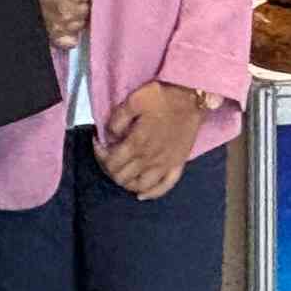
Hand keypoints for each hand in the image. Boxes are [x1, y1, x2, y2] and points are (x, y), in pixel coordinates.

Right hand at [25, 0, 94, 50]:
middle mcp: (68, 13)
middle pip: (88, 9)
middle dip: (81, 0)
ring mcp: (60, 27)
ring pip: (81, 23)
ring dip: (76, 15)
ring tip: (63, 4)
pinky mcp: (53, 36)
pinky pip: (72, 40)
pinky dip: (71, 32)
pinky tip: (63, 20)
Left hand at [95, 81, 206, 200]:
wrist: (192, 97)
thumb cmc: (162, 96)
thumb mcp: (133, 101)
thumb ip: (117, 120)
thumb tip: (109, 136)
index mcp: (136, 144)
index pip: (110, 162)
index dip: (100, 154)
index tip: (98, 142)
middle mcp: (149, 160)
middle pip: (122, 177)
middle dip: (110, 167)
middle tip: (108, 155)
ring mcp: (165, 165)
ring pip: (139, 186)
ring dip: (127, 182)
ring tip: (123, 171)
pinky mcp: (178, 165)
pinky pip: (165, 187)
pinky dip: (151, 194)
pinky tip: (142, 194)